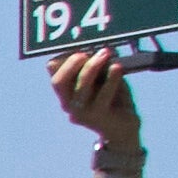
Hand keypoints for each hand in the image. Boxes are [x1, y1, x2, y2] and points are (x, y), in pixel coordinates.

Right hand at [46, 45, 147, 161]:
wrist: (123, 128)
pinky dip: (111, 78)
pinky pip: (104, 94)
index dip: (62, 61)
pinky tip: (117, 67)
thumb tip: (89, 49)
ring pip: (82, 85)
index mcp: (66, 95)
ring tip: (106, 52)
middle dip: (71, 63)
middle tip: (86, 52)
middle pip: (59, 82)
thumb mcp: (101, 81)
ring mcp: (82, 112)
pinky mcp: (99, 116)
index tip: (78, 48)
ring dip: (93, 66)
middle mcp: (69, 105)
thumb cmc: (112, 98)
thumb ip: (92, 69)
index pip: (55, 76)